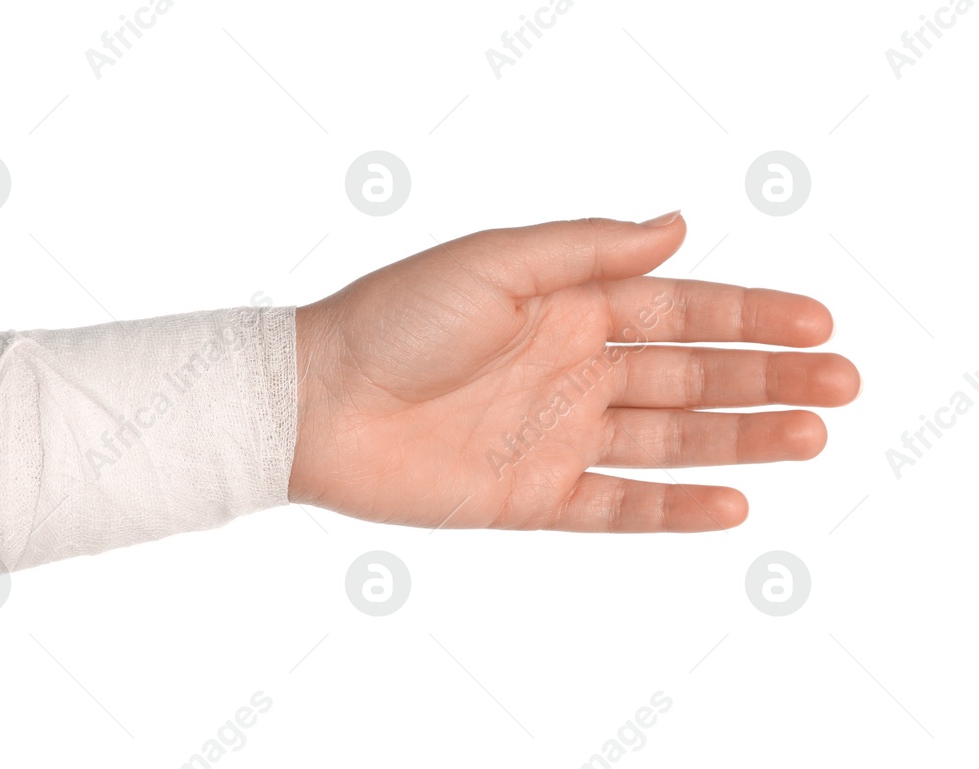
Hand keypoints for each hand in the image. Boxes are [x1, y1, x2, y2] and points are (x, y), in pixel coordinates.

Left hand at [288, 214, 860, 531]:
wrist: (313, 402)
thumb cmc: (393, 317)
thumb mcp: (494, 263)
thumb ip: (586, 251)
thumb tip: (678, 226)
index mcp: (568, 306)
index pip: (681, 308)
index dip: (751, 314)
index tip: (818, 322)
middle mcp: (573, 370)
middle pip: (692, 376)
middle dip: (768, 376)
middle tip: (844, 382)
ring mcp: (556, 435)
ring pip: (670, 441)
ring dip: (742, 439)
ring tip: (813, 434)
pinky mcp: (529, 497)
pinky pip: (615, 507)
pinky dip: (673, 508)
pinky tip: (732, 504)